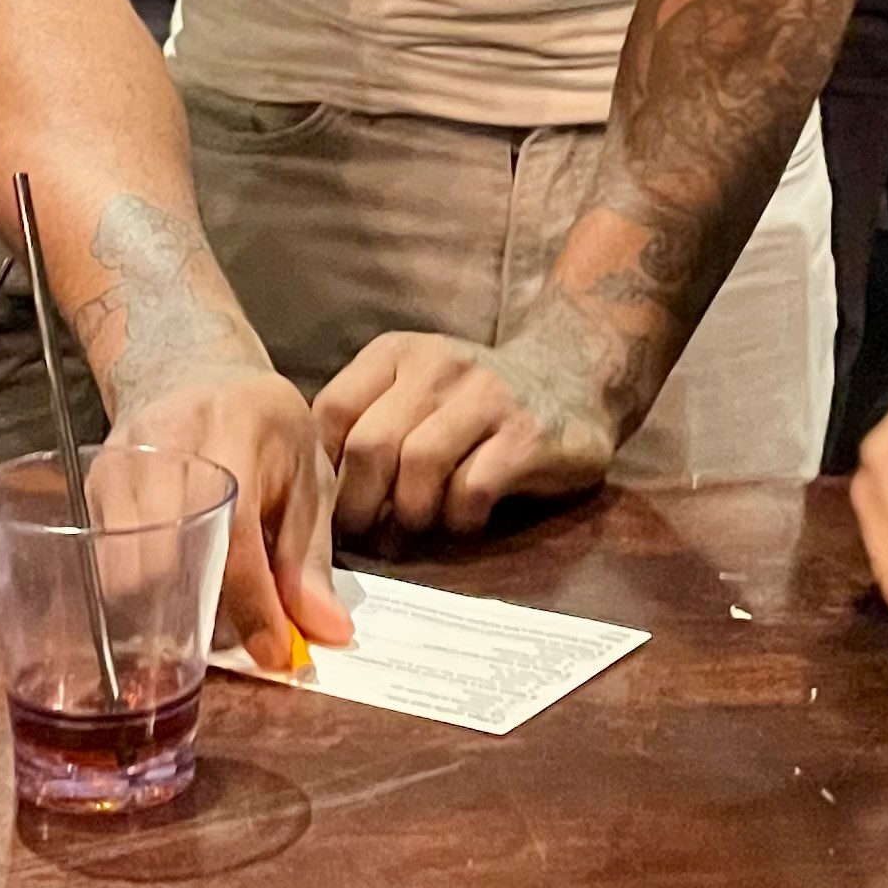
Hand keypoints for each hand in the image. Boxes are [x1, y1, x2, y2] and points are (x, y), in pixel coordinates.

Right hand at [107, 368, 349, 668]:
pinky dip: (133, 594)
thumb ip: (310, 557)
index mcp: (236, 430)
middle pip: (172, 555)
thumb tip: (326, 634)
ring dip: (162, 611)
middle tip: (231, 646)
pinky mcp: (93, 484)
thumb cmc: (262, 427)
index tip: (277, 654)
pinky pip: (104, 561)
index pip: (238, 537)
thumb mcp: (306, 475)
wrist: (192, 371)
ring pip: (128, 567)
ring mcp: (122, 462)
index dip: (258, 607)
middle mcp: (169, 443)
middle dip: (202, 615)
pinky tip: (164, 600)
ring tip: (198, 625)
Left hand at [315, 328, 621, 540]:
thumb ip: (368, 421)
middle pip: (371, 444)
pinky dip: (459, 517)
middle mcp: (438, 365)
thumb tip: (312, 492)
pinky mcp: (528, 434)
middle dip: (361, 504)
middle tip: (368, 534)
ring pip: (420, 465)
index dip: (323, 469)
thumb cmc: (475, 399)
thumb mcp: (415, 388)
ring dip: (412, 512)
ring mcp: (487, 396)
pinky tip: (465, 519)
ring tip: (419, 526)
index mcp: (397, 354)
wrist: (575, 374)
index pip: (333, 410)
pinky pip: (473, 486)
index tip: (330, 505)